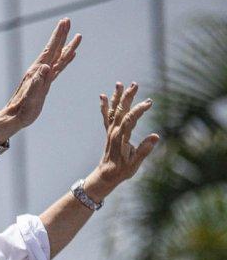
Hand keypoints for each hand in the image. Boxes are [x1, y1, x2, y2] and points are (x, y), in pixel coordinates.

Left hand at [0, 18, 80, 142]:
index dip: (58, 36)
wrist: (14, 117)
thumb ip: (39, 82)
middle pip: (54, 49)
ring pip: (58, 57)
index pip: (50, 49)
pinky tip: (71, 55)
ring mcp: (43, 76)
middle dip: (61, 34)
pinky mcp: (45, 82)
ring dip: (67, 46)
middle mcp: (40, 70)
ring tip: (77, 36)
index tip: (64, 22)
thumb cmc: (23, 109)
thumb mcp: (32, 97)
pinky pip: (58, 67)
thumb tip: (46, 66)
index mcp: (37, 71)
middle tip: (67, 20)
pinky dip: (66, 60)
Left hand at [84, 81, 158, 200]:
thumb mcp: (135, 162)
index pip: (130, 120)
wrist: (106, 175)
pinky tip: (103, 96)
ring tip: (119, 84)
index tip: (149, 102)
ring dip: (117, 97)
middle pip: (121, 111)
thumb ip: (144, 149)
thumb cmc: (122, 170)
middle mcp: (114, 132)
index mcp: (121, 138)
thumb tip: (156, 136)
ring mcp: (110, 131)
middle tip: (134, 84)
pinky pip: (106, 117)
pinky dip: (105, 107)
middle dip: (128, 97)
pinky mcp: (109, 133)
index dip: (139, 110)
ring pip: (114, 111)